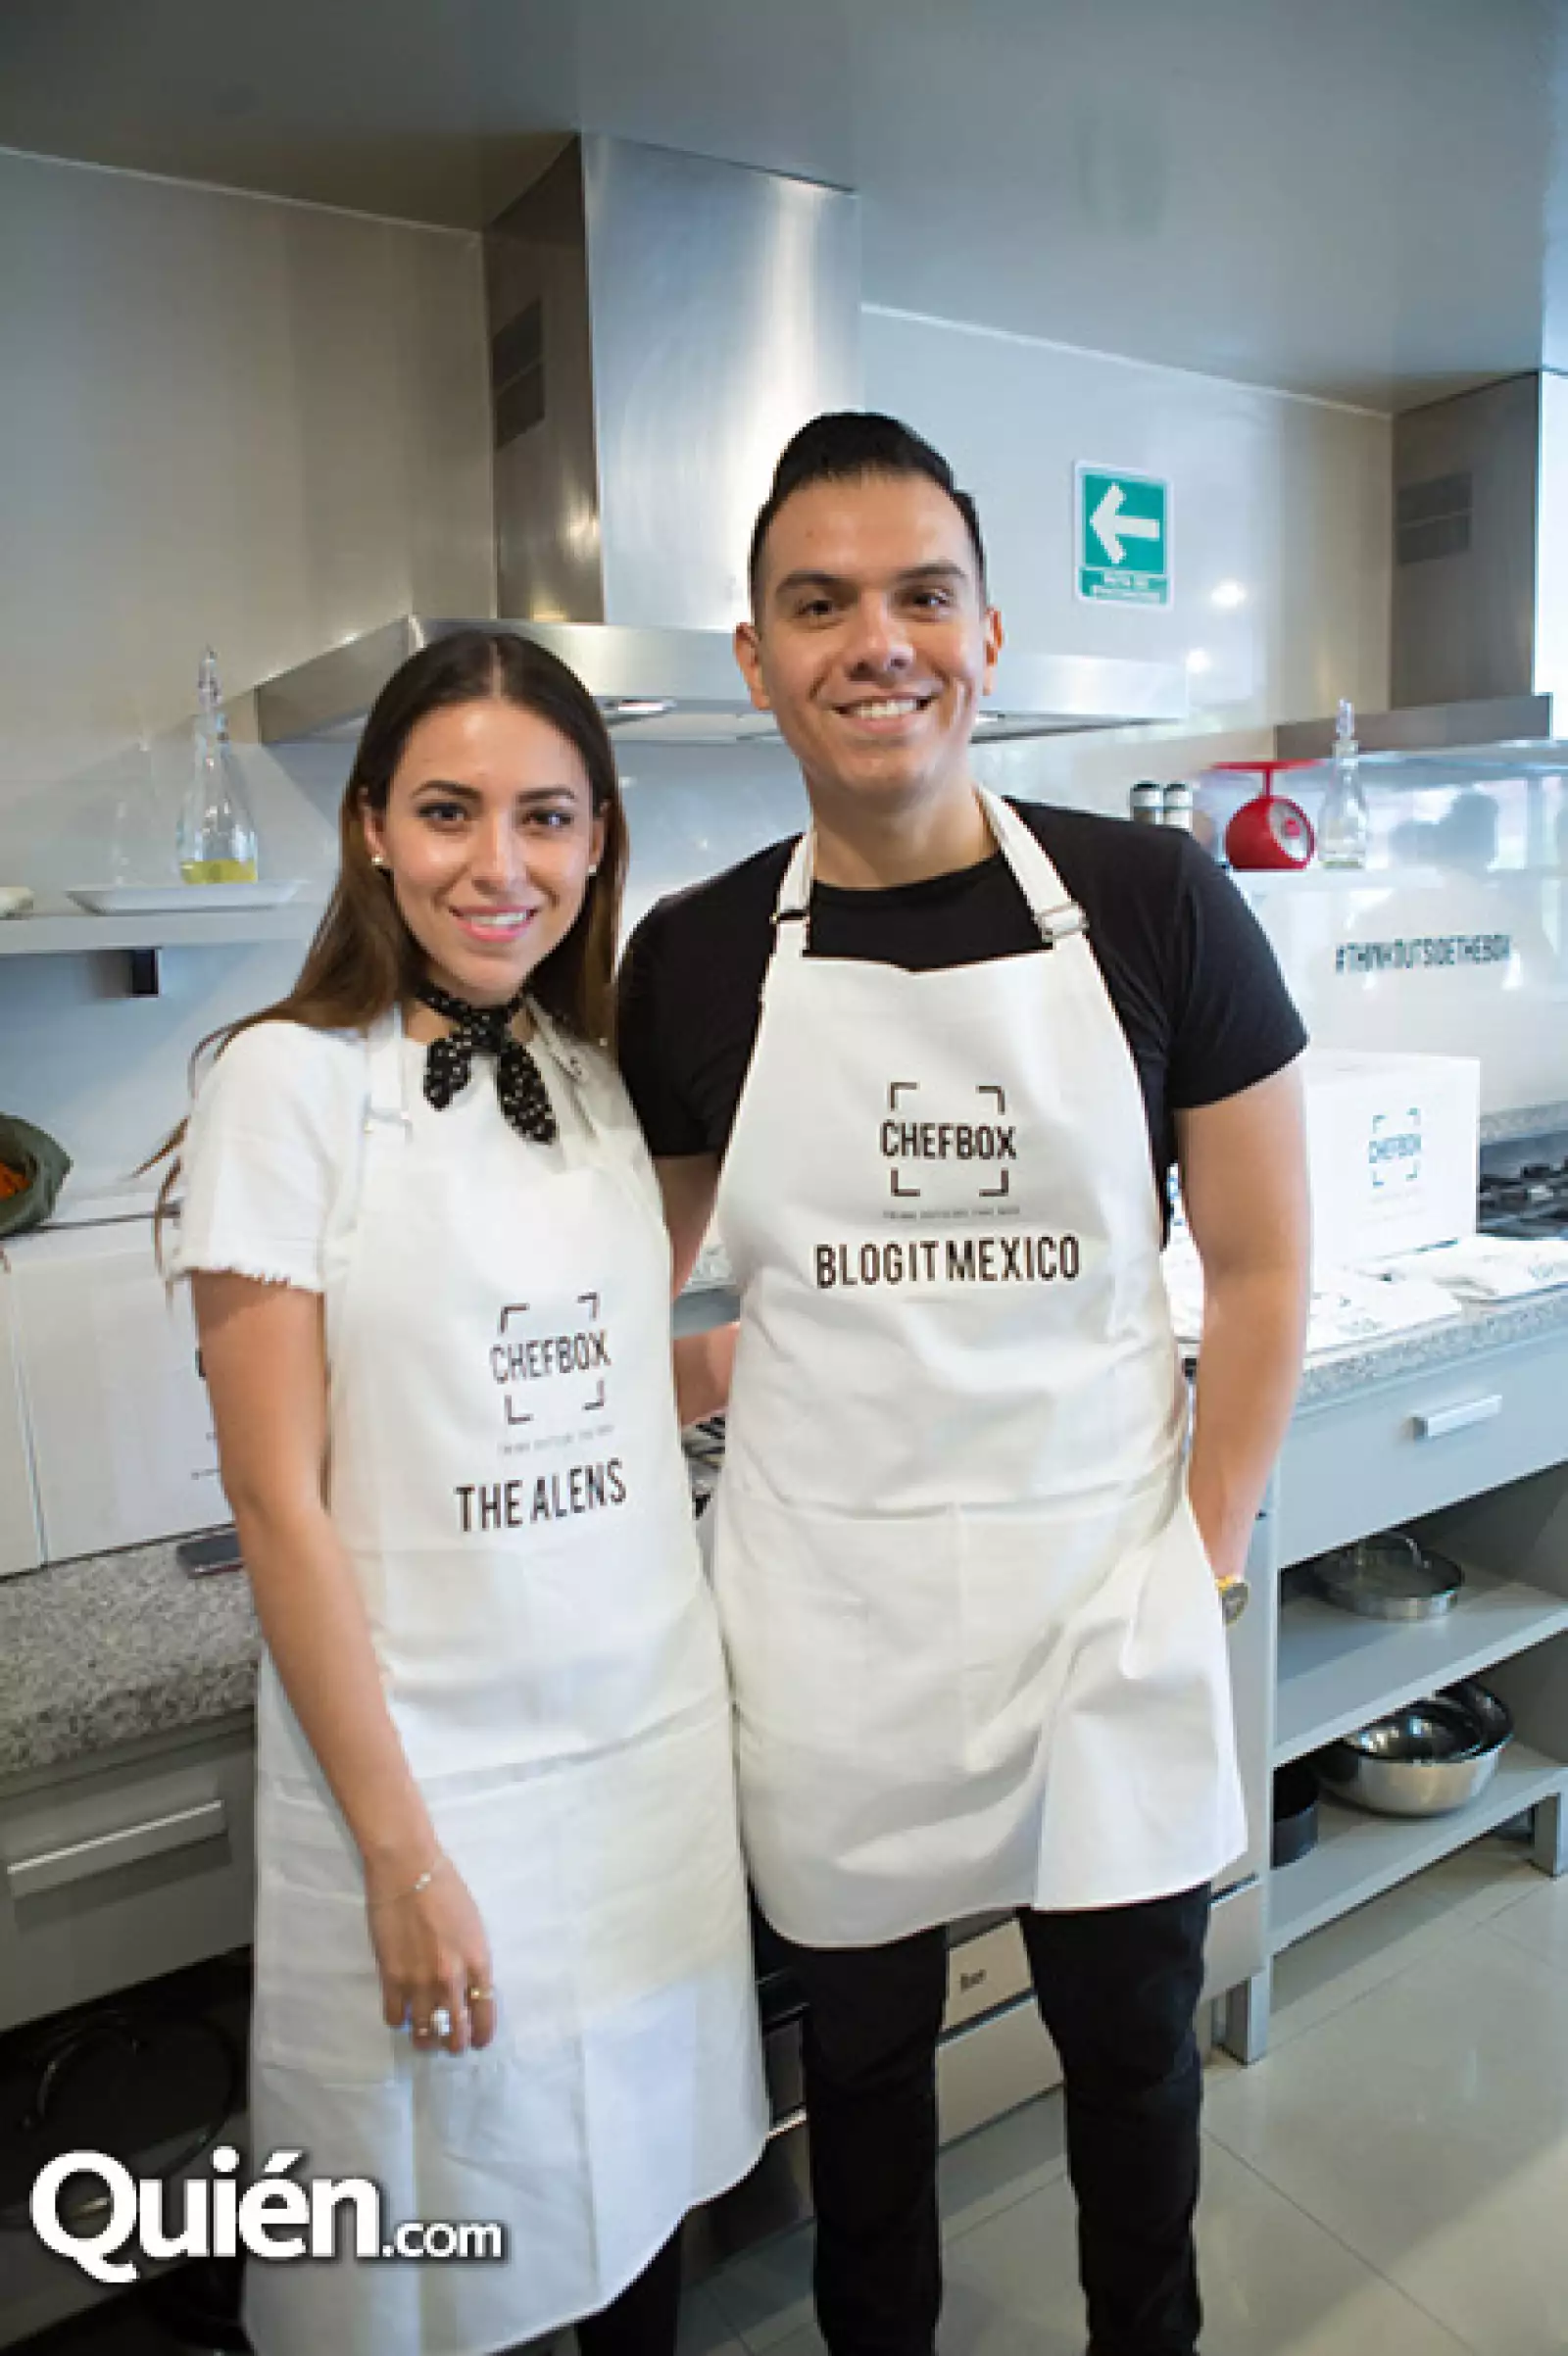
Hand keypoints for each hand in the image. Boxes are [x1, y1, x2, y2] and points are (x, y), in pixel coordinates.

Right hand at [365, 1854, 496, 2055]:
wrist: (408, 1870)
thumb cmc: (446, 1889)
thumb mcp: (474, 1926)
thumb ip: (472, 1960)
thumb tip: (469, 1987)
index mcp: (478, 1962)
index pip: (485, 2014)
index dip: (481, 2035)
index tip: (478, 2041)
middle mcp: (452, 1979)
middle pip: (456, 2033)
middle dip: (455, 2044)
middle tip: (451, 2043)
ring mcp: (420, 1982)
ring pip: (425, 2033)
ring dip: (427, 2040)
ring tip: (427, 2037)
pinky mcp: (391, 1979)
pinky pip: (396, 2019)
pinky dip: (400, 2021)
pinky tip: (403, 2013)